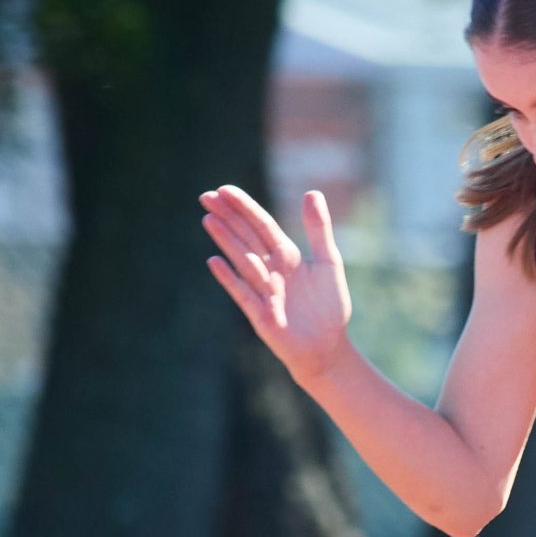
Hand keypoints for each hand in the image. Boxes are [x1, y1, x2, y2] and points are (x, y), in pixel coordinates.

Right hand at [201, 185, 352, 384]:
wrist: (328, 347)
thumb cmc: (330, 307)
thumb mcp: (328, 262)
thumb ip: (319, 229)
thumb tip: (312, 192)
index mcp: (287, 256)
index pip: (262, 225)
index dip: (245, 208)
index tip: (225, 189)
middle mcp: (271, 270)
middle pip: (247, 238)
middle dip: (228, 217)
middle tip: (205, 196)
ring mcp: (263, 291)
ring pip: (243, 260)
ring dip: (226, 240)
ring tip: (208, 219)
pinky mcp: (260, 314)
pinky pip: (242, 293)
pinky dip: (229, 278)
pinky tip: (214, 261)